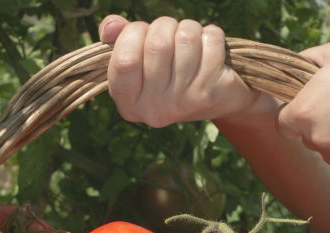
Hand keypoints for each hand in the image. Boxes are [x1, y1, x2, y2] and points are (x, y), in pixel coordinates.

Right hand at [98, 15, 259, 126]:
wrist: (218, 100)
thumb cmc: (171, 73)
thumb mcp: (140, 60)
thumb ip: (120, 40)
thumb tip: (112, 25)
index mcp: (129, 104)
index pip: (124, 61)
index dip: (133, 33)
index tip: (142, 31)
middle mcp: (153, 111)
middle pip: (157, 45)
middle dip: (165, 25)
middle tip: (172, 32)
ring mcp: (183, 104)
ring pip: (186, 38)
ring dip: (190, 27)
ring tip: (191, 39)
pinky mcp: (210, 94)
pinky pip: (210, 42)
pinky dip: (212, 34)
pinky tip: (210, 46)